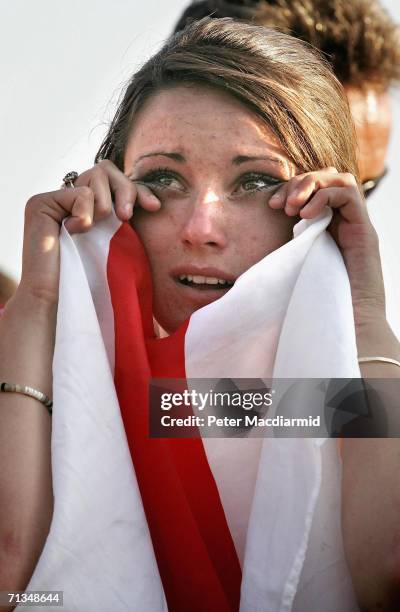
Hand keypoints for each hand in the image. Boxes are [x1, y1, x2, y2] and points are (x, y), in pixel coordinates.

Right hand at [19, 160, 160, 305]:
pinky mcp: (41, 202)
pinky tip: (73, 232)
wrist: (63, 298)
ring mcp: (54, 199)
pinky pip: (80, 193)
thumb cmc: (92, 280)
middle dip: (125, 189)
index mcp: (88, 207)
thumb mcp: (119, 242)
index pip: (116, 182)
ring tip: (92, 229)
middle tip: (126, 216)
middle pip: (106, 168)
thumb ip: (127, 218)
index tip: (154, 207)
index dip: (138, 190)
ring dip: (104, 205)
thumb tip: (155, 202)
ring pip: (95, 176)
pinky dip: (84, 213)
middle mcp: (69, 198)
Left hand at [268, 167, 385, 326]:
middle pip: (327, 177)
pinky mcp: (364, 232)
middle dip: (299, 183)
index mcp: (327, 228)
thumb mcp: (292, 267)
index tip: (271, 204)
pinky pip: (348, 193)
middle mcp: (344, 223)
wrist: (349, 326)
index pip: (313, 189)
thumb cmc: (317, 303)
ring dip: (311, 186)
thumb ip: (283, 250)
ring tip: (292, 208)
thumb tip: (249, 245)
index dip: (291, 189)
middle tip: (280, 204)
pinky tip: (305, 216)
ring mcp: (356, 226)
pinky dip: (323, 197)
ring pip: (339, 179)